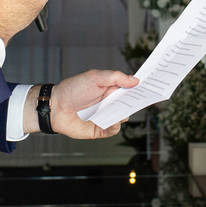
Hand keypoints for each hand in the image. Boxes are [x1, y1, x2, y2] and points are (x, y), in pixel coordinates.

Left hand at [25, 71, 139, 138]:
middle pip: (130, 104)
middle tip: (140, 100)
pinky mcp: (100, 129)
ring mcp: (105, 116)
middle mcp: (110, 103)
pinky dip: (115, 125)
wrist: (55, 107)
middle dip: (135, 102)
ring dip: (124, 114)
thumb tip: (135, 80)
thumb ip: (115, 77)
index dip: (139, 88)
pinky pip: (114, 129)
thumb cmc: (73, 89)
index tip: (150, 87)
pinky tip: (112, 120)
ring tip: (119, 110)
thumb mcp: (95, 77)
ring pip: (123, 117)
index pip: (129, 88)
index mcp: (110, 89)